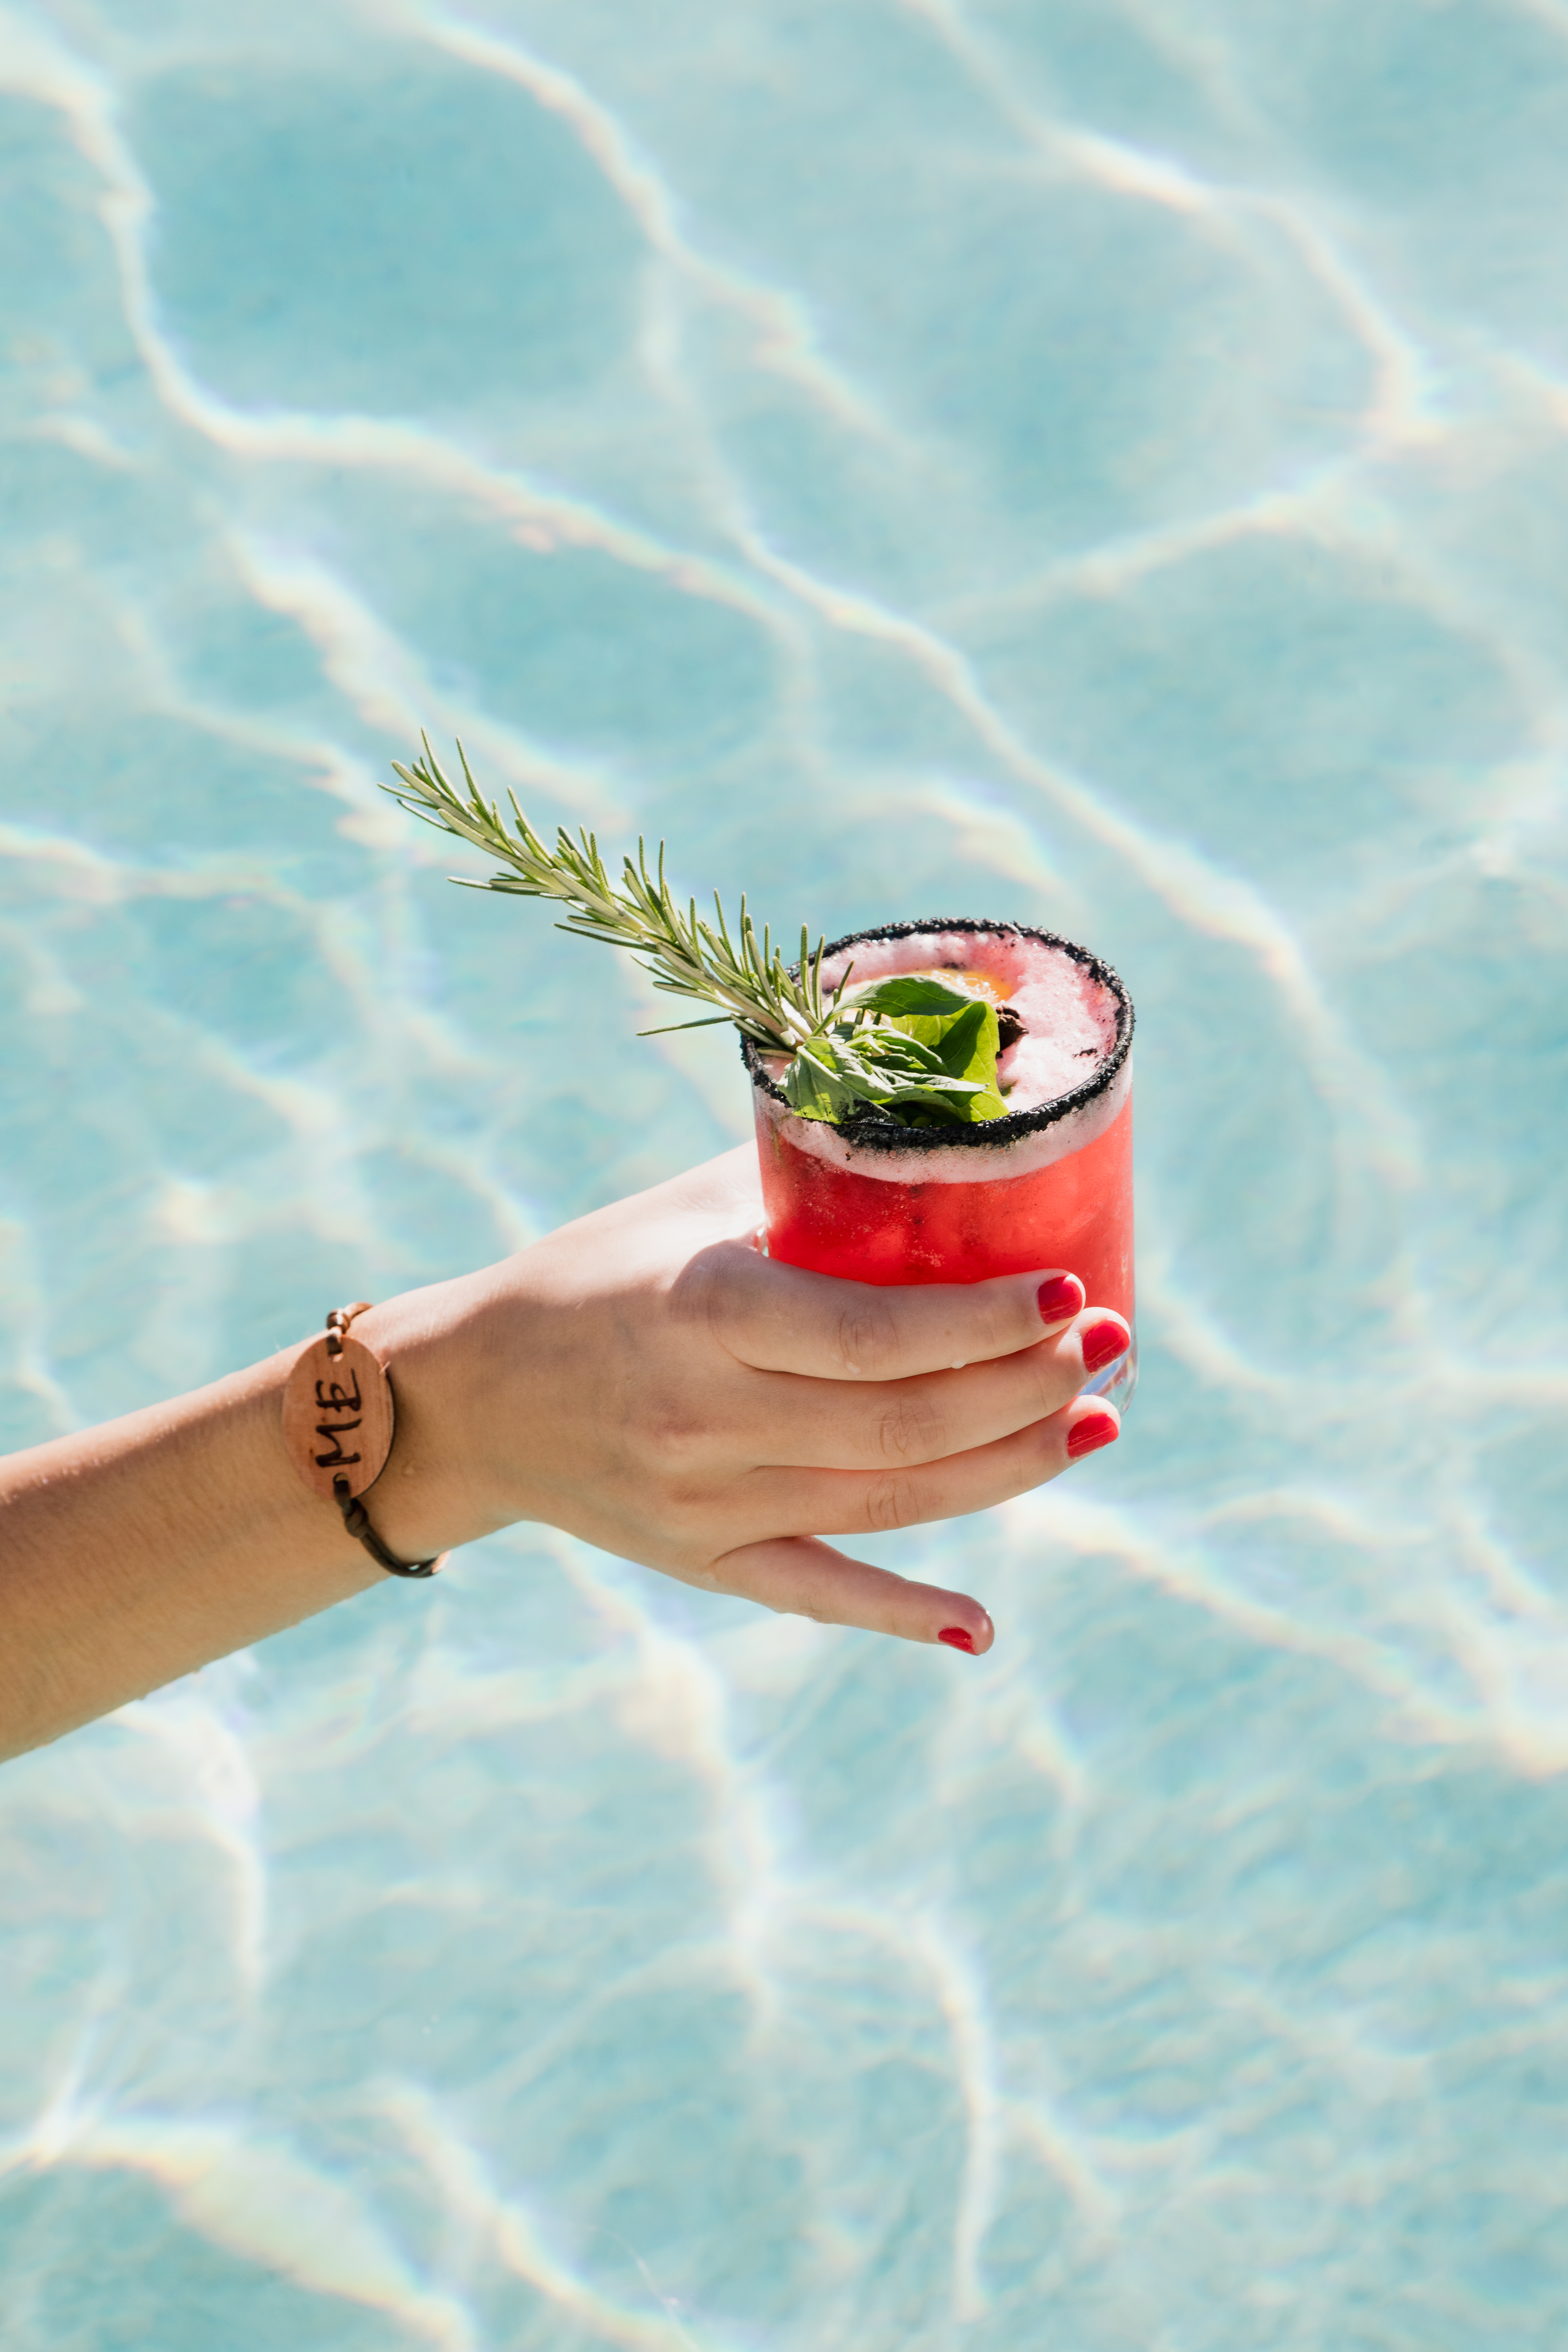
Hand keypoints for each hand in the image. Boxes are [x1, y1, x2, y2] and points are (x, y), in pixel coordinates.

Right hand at [365, 1146, 1128, 1655]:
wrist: (469, 1394)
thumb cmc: (595, 1273)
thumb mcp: (682, 1209)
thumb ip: (803, 1181)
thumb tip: (940, 1135)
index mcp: (702, 1310)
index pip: (872, 1332)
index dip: (986, 1321)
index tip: (1070, 1289)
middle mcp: (704, 1416)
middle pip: (904, 1423)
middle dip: (1028, 1387)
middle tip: (1112, 1343)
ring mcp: (704, 1503)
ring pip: (891, 1503)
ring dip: (1009, 1469)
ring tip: (1096, 1424)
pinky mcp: (700, 1560)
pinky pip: (817, 1593)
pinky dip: (902, 1614)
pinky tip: (978, 1624)